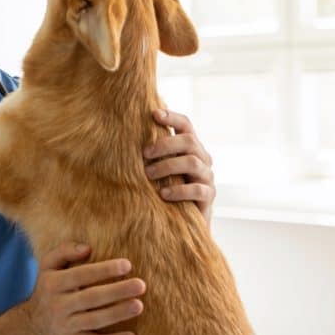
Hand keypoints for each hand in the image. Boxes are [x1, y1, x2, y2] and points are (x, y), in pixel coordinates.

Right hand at [19, 242, 144, 334]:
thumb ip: (64, 250)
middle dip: (117, 291)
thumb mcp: (48, 266)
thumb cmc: (49, 288)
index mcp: (53, 283)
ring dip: (118, 313)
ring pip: (95, 320)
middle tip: (141, 285)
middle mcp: (58, 305)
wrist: (33, 324)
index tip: (127, 265)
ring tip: (139, 305)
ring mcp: (66, 326)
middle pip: (91, 298)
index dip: (104, 270)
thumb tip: (87, 248)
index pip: (81, 275)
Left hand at [143, 109, 215, 225]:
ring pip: (192, 163)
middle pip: (189, 141)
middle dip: (165, 144)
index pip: (186, 125)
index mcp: (191, 147)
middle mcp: (202, 158)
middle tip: (144, 154)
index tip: (153, 114)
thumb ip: (153, 153)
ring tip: (149, 174)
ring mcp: (207, 176)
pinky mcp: (209, 196)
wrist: (183, 220)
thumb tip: (125, 137)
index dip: (172, 117)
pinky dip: (179, 190)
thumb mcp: (160, 168)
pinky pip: (197, 189)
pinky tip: (163, 194)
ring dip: (167, 166)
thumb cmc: (167, 188)